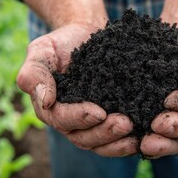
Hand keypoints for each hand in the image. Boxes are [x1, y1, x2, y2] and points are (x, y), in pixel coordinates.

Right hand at [16, 23, 137, 156]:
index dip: (80, 118)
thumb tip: (45, 101)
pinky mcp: (108, 119)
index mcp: (50, 108)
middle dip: (104, 132)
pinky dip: (128, 140)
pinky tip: (143, 136)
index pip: (62, 119)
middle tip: (125, 123)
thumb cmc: (60, 43)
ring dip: (118, 141)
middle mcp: (69, 121)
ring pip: (101, 142)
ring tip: (136, 134)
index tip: (99, 112)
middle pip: (84, 137)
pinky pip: (116, 137)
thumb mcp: (42, 51)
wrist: (84, 35)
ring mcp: (90, 123)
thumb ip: (34, 74)